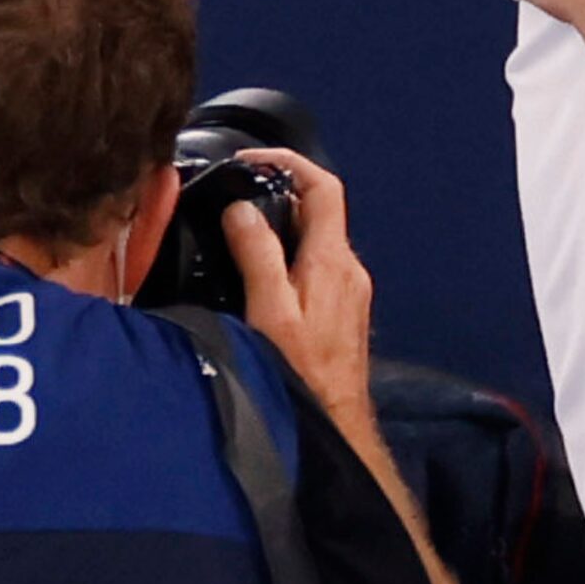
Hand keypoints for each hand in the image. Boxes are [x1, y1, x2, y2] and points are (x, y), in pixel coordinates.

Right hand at [225, 147, 374, 426]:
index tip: (250, 160)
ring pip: (317, 239)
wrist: (335, 424)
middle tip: (234, 192)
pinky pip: (316, 265)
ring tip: (238, 227)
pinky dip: (289, 253)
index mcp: (334, 261)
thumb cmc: (300, 374)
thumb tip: (242, 209)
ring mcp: (350, 290)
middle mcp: (349, 269)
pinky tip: (259, 271)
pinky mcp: (343, 310)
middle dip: (279, 192)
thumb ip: (258, 257)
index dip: (290, 163)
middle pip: (319, 211)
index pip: (324, 188)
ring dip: (282, 224)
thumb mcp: (270, 312)